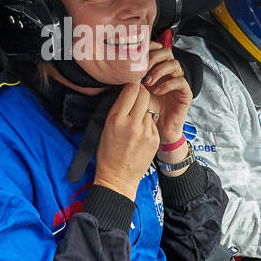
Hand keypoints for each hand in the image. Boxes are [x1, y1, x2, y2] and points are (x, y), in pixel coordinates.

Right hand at [93, 81, 159, 199]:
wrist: (118, 177)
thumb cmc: (107, 154)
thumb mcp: (105, 128)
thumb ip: (118, 109)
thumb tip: (127, 93)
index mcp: (116, 119)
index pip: (130, 90)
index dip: (132, 84)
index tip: (132, 83)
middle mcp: (132, 123)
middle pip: (144, 94)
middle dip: (142, 92)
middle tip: (137, 96)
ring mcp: (146, 132)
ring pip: (149, 109)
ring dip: (143, 110)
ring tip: (135, 122)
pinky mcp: (154, 139)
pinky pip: (152, 123)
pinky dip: (147, 124)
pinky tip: (140, 134)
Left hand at [140, 39, 190, 149]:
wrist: (158, 131)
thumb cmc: (147, 113)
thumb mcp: (136, 93)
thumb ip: (132, 80)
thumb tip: (120, 68)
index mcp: (157, 69)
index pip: (157, 49)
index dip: (149, 47)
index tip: (137, 54)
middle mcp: (168, 73)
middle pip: (167, 52)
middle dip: (153, 58)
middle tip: (142, 69)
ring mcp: (177, 82)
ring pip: (174, 64)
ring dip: (160, 70)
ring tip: (148, 82)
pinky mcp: (185, 93)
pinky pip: (180, 81)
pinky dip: (168, 84)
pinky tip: (157, 91)